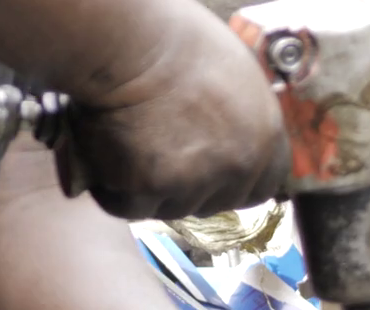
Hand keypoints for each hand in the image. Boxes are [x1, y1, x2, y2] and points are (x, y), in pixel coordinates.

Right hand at [59, 5, 288, 219]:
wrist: (130, 41)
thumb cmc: (176, 40)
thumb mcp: (234, 76)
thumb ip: (240, 119)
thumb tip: (229, 138)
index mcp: (265, 135)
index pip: (262, 187)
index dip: (234, 184)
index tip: (212, 175)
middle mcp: (238, 164)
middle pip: (215, 203)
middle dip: (188, 189)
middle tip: (158, 153)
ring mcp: (195, 180)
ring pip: (170, 208)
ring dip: (147, 189)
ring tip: (128, 145)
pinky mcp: (150, 186)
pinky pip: (128, 207)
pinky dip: (112, 191)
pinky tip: (105, 158)